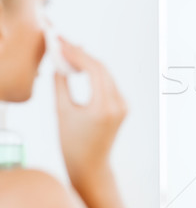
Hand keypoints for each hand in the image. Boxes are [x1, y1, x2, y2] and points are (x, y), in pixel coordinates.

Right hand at [54, 38, 126, 186]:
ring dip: (88, 62)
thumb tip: (60, 63)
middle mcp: (119, 104)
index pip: (94, 70)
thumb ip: (61, 85)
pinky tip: (82, 67)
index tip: (61, 43)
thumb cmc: (72, 143)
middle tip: (63, 43)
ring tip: (69, 52)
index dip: (77, 54)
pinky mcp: (123, 106)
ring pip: (106, 74)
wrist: (90, 164)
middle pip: (102, 69)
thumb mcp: (62, 112)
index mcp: (104, 107)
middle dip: (82, 54)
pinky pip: (109, 83)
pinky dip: (96, 73)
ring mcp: (124, 105)